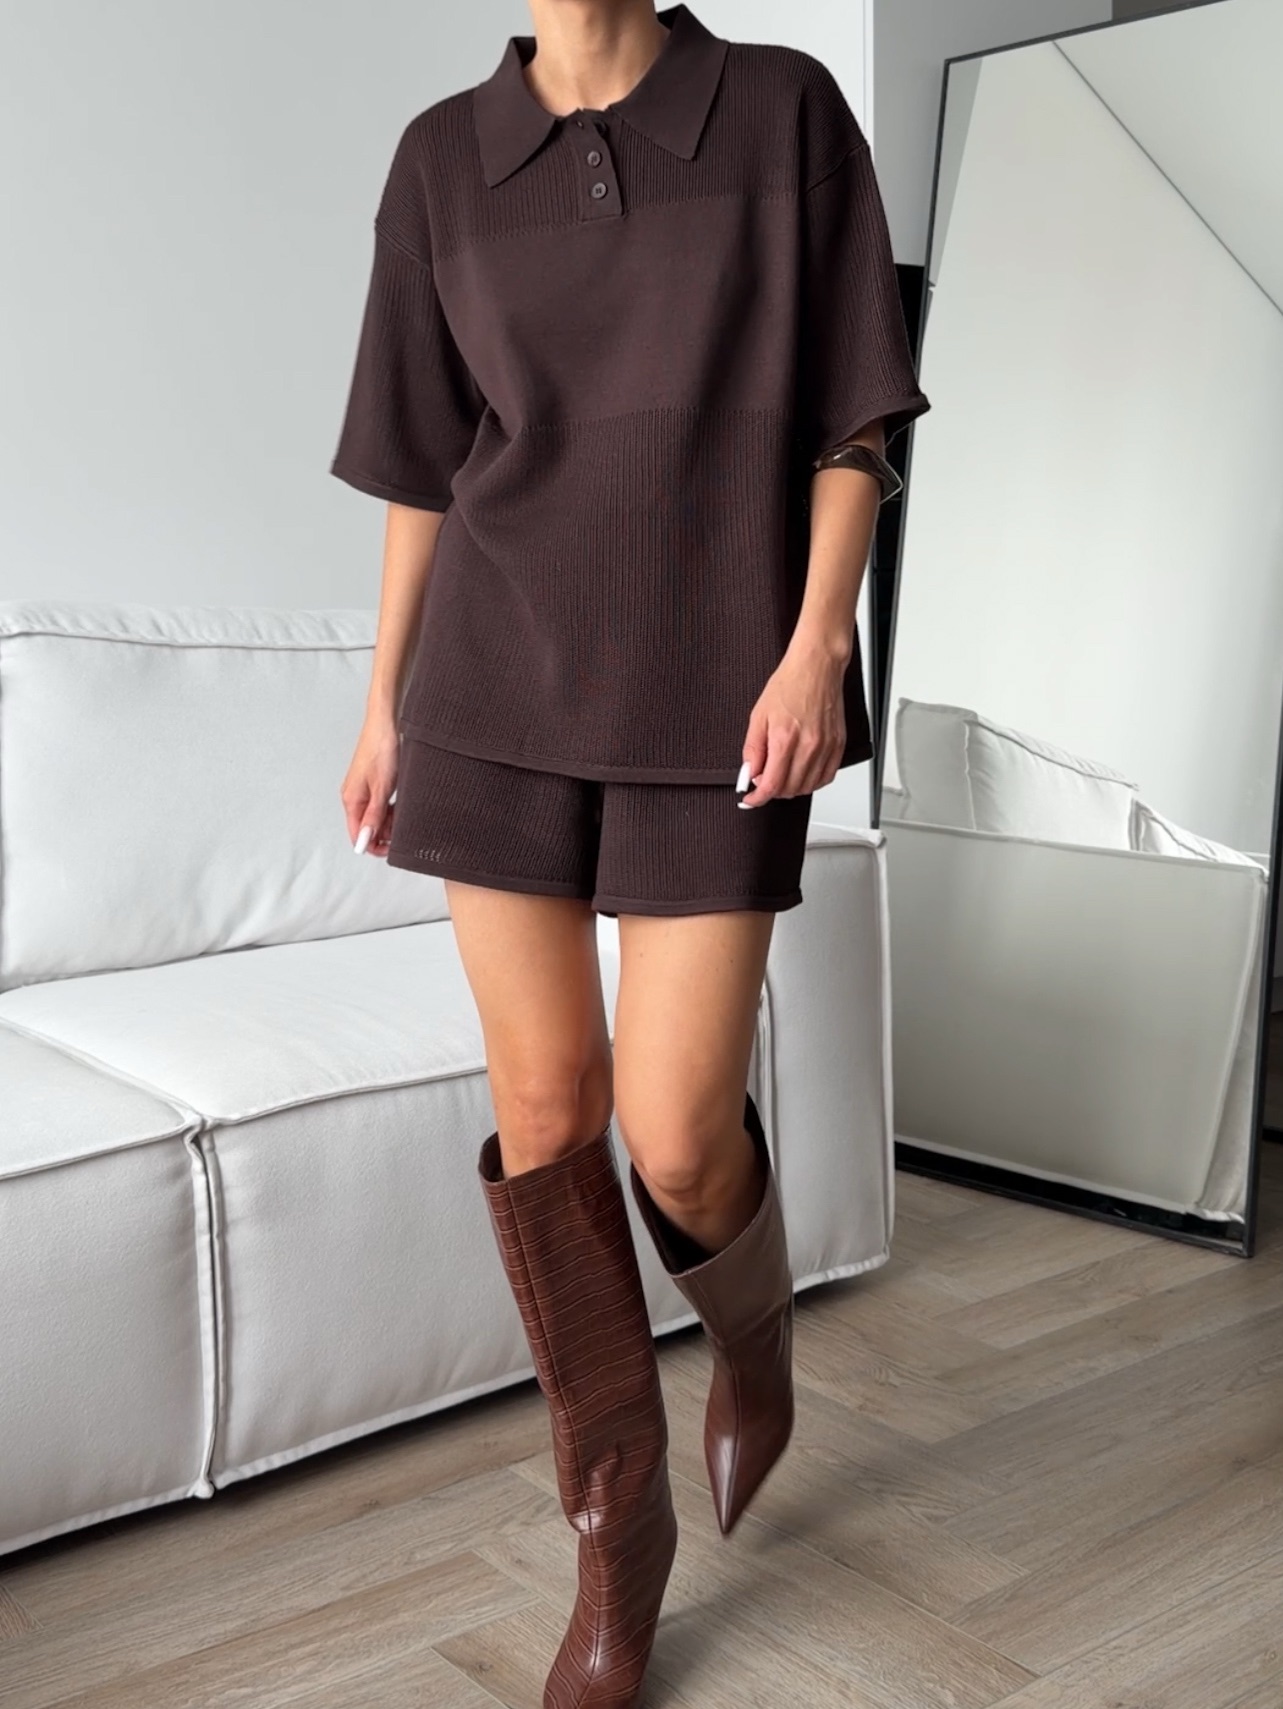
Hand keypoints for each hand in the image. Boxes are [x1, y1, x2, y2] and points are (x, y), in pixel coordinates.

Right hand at [341, 709, 399, 855]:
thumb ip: (373, 817)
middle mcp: (354, 797)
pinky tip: (402, 803)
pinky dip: (391, 808)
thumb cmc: (382, 749)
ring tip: (405, 812)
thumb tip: (364, 842)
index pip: (358, 836)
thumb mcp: (381, 789)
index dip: (375, 846)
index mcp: (351, 800)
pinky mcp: (373, 782)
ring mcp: (364, 789)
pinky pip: (380, 805)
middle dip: (385, 833)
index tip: (393, 848)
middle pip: (367, 828)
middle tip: (404, 827)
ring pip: (376, 817)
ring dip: (390, 821)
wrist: (387, 723)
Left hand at [739, 638, 846, 804]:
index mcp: (785, 739)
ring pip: (807, 787)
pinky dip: (812, 782)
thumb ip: (753, 750)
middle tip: (763, 779)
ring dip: (791, 788)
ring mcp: (826, 747)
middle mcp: (809, 746)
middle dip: (772, 790)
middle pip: (789, 789)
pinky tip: (802, 772)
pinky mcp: (838, 745)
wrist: (816, 667)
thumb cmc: (789, 684)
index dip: (757, 798)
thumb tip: (749, 774)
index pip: (770, 785)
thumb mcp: (759, 716)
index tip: (750, 799)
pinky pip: (826, 777)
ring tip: (782, 774)